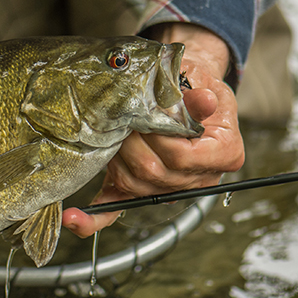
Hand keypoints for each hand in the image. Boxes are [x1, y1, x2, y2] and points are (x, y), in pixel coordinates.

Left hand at [63, 23, 245, 236]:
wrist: (189, 89)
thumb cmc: (196, 83)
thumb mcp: (201, 79)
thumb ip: (197, 94)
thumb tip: (204, 100)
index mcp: (224, 153)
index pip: (181, 156)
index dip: (155, 136)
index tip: (141, 113)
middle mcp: (200, 178)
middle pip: (154, 173)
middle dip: (130, 144)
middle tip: (119, 117)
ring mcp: (172, 188)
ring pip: (134, 186)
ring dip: (115, 161)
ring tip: (109, 133)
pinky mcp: (144, 190)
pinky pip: (119, 210)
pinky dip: (94, 219)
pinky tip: (73, 218)